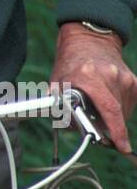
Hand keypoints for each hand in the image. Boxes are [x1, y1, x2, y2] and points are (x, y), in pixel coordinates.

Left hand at [50, 22, 135, 153]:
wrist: (88, 41)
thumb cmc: (70, 65)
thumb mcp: (58, 84)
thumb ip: (62, 108)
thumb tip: (76, 129)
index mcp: (89, 76)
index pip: (109, 109)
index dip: (117, 131)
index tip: (122, 147)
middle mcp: (111, 75)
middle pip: (116, 114)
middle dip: (107, 126)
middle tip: (95, 125)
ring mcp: (125, 77)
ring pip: (124, 111)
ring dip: (113, 117)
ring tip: (98, 106)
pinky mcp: (133, 80)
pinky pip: (130, 104)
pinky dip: (120, 108)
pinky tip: (108, 101)